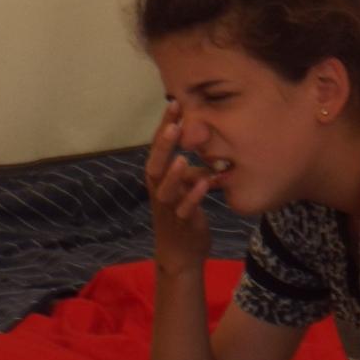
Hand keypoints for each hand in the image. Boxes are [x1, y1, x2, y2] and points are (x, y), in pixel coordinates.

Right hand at [145, 100, 213, 274]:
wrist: (181, 255)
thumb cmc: (183, 214)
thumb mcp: (185, 187)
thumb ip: (190, 167)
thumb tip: (205, 142)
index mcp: (158, 181)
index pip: (158, 149)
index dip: (164, 127)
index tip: (175, 104)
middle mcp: (159, 193)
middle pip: (154, 167)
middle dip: (163, 145)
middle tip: (175, 123)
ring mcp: (169, 210)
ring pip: (166, 191)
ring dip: (174, 174)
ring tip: (182, 157)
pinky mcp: (182, 225)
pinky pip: (185, 211)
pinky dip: (193, 197)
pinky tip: (203, 184)